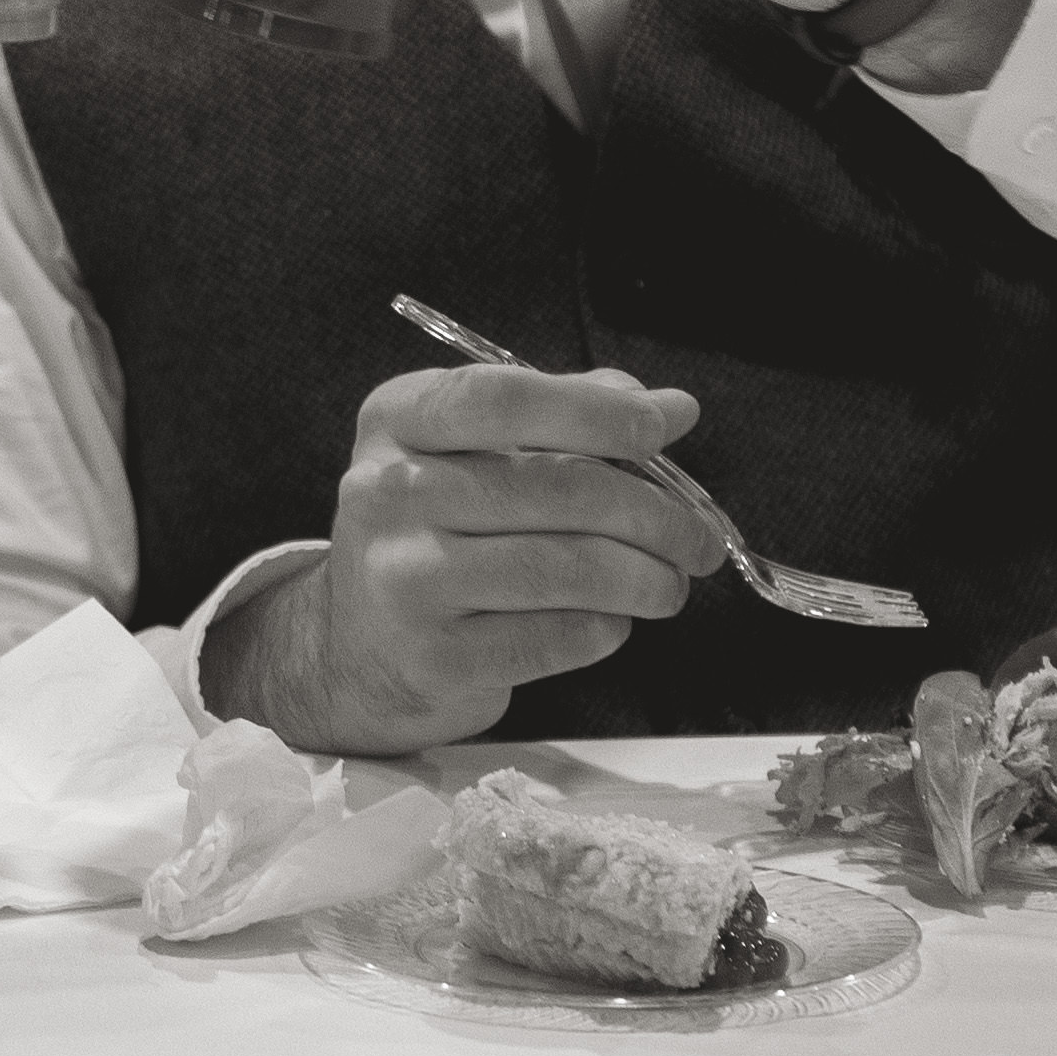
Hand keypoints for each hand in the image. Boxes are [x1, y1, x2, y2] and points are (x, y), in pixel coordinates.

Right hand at [220, 364, 722, 753]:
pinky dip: (607, 627)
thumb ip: (566, 418)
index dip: (594, 411)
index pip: (502, 397)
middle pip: (556, 488)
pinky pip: (558, 636)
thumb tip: (670, 407)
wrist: (358, 648)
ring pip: (567, 567)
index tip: (663, 425)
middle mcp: (387, 493)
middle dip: (655, 515)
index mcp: (397, 421)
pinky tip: (609, 620)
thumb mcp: (475, 453)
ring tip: (669, 584)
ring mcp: (404, 579)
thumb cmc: (438, 534)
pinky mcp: (434, 657)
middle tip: (698, 538)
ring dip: (646, 578)